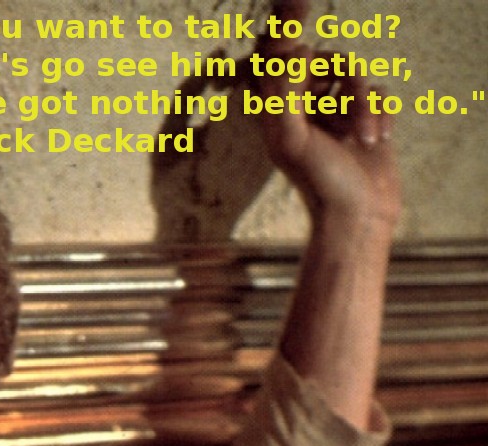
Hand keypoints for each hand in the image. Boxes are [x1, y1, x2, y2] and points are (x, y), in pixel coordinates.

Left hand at [257, 0, 400, 228]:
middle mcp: (301, 105)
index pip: (274, 56)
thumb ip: (284, 94)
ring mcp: (333, 110)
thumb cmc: (318, 181)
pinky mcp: (362, 117)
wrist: (356, 216)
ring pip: (352, 72)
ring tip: (365, 138)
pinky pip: (376, 89)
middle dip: (341, 80)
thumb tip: (289, 53)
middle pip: (322, 58)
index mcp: (275, 108)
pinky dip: (380, 113)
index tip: (300, 2)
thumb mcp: (291, 137)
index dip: (285, 29)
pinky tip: (377, 141)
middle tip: (344, 109)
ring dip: (363, 102)